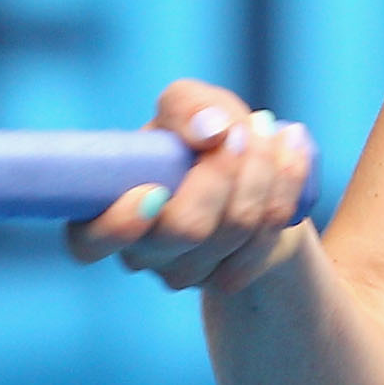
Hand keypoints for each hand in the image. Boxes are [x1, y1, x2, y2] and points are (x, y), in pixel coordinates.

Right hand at [64, 78, 316, 291]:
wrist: (249, 170)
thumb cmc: (200, 135)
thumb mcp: (187, 104)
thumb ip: (187, 107)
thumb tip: (211, 132)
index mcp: (106, 212)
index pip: (89, 241)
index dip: (119, 224)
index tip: (154, 189)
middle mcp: (140, 252)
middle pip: (186, 229)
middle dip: (223, 171)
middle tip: (241, 129)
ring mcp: (184, 273)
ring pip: (234, 231)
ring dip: (262, 171)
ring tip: (269, 130)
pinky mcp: (227, 280)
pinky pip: (266, 239)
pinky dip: (286, 187)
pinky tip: (293, 152)